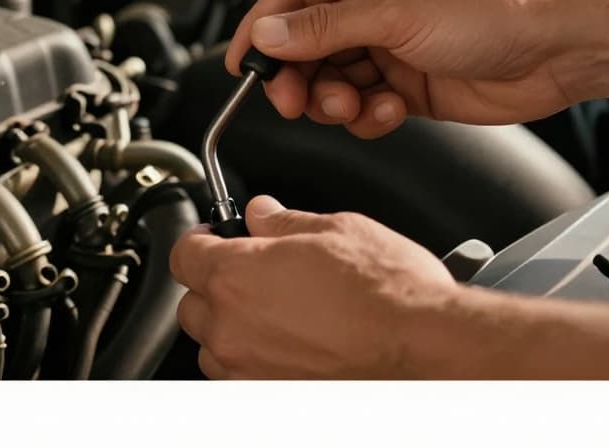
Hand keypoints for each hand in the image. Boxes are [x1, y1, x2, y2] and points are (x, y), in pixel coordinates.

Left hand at [169, 195, 459, 378]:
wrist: (424, 347)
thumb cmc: (388, 293)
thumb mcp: (337, 229)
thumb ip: (285, 222)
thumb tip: (262, 213)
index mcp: (237, 274)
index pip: (184, 253)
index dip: (200, 240)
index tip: (214, 237)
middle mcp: (232, 326)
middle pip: (193, 304)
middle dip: (216, 286)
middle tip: (255, 274)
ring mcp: (247, 369)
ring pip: (213, 348)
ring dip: (231, 329)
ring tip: (276, 315)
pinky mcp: (267, 396)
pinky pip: (240, 378)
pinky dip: (253, 362)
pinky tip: (290, 347)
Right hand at [225, 0, 578, 137]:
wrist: (558, 47)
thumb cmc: (495, 7)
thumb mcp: (395, 13)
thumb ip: (323, 27)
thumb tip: (268, 32)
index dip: (260, 30)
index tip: (244, 66)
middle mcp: (373, 4)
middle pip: (304, 45)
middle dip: (298, 77)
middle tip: (297, 101)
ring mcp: (390, 46)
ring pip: (331, 81)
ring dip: (335, 101)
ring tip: (355, 105)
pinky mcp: (408, 85)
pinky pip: (364, 107)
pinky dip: (368, 116)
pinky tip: (391, 110)